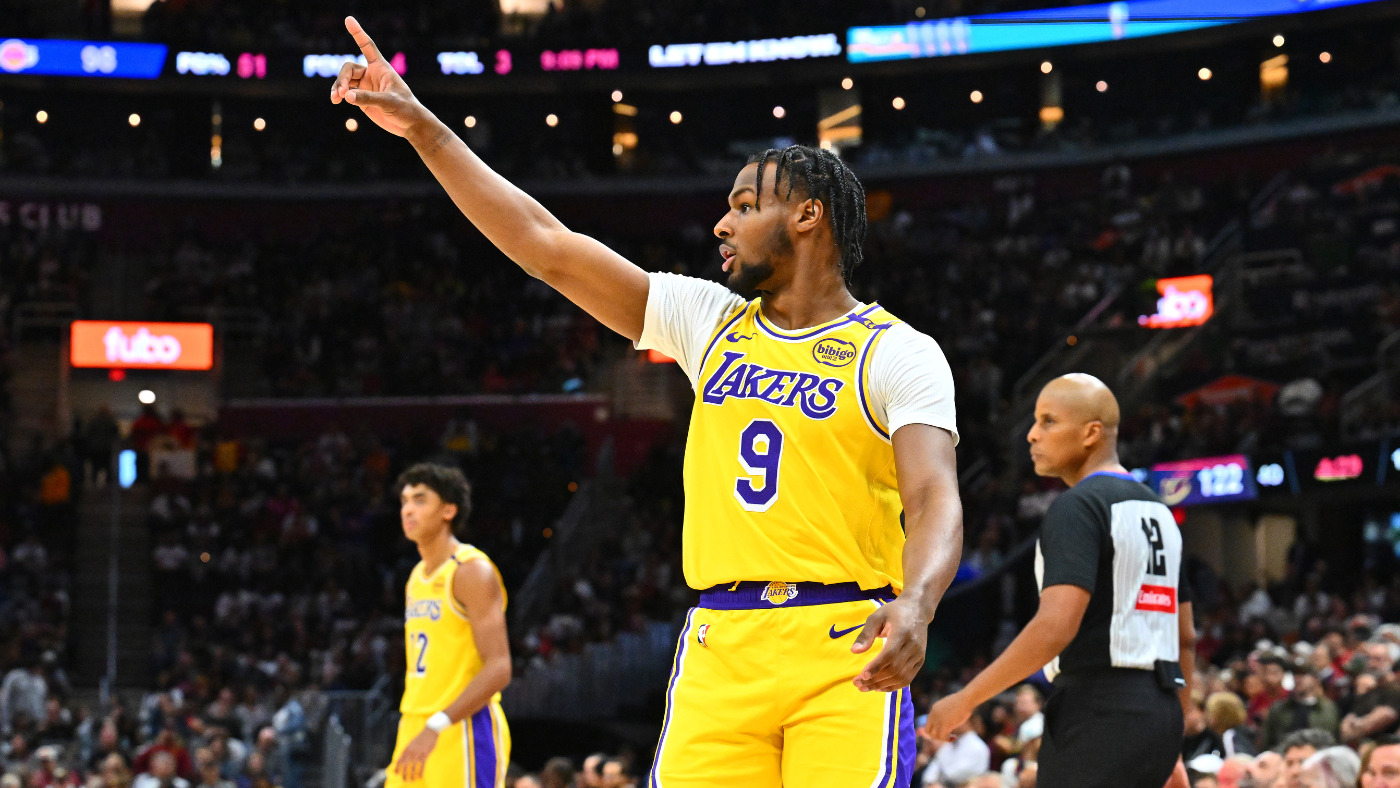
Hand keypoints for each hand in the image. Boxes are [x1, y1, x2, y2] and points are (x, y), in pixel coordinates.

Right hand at [329, 17, 431, 136]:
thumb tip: (346, 96)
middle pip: (348, 68)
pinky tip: (336, 101)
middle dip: (342, 79)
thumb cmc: (405, 109)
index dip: (358, 33)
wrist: (410, 125)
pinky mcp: (361, 99)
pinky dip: (339, 95)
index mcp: (381, 68)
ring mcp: (365, 87)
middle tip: (341, 92)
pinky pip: (345, 93)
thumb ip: (367, 98)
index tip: (348, 19)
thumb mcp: (388, 102)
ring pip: (344, 81)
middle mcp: (371, 74)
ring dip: (338, 87)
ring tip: (335, 99)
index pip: (367, 46)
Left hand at [392, 727, 438, 780]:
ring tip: (411, 780)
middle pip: (405, 766)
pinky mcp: (425, 754)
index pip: (399, 760)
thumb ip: (407, 751)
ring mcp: (418, 753)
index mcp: (406, 749)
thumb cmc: (421, 738)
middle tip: (404, 780)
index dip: (397, 768)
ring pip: (413, 767)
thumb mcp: (411, 743)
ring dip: (412, 775)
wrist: (430, 731)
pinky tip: (420, 776)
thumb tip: (402, 759)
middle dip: (404, 774)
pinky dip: (421, 772)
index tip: (397, 773)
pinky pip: (422, 765)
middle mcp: (411, 752)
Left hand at [851, 597, 927, 691]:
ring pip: (901, 677)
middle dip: (875, 679)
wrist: (917, 610)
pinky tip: (879, 687)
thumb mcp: (876, 617)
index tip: (862, 676)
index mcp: (902, 632)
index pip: (889, 655)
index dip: (876, 667)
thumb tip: (854, 651)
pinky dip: (893, 686)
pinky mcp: (920, 661)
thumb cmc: (893, 612)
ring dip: (882, 685)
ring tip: (865, 687)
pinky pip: (908, 678)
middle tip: (857, 684)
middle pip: (894, 669)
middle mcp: (913, 646)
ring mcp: (918, 655)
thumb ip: (866, 634)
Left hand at [920, 692, 972, 743]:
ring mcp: (938, 720)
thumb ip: (945, 712)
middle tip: (945, 736)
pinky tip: (955, 737)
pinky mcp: (945, 725)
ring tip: (952, 737)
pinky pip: (943, 737)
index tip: (944, 731)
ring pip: (935, 736)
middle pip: (928, 731)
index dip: (934, 730)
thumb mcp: (950, 705)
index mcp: (934, 709)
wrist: (966, 699)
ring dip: (943, 739)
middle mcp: (933, 715)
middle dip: (935, 736)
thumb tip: (947, 719)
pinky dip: (948, 740)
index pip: (928, 723)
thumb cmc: (962, 701)